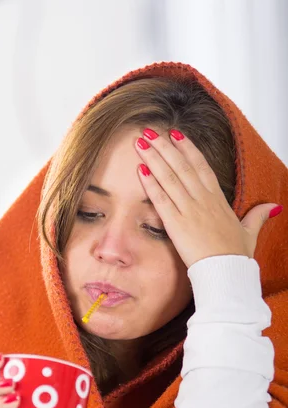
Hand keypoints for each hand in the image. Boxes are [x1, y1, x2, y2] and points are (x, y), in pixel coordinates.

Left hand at [135, 128, 279, 268]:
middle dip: (164, 147)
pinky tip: (141, 170)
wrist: (226, 271)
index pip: (201, 167)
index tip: (175, 134)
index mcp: (217, 199)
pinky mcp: (176, 224)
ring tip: (140, 142)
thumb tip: (273, 207)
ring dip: (154, 158)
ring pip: (170, 178)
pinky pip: (161, 200)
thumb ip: (258, 216)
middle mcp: (202, 200)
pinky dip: (151, 184)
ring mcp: (189, 210)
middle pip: (182, 166)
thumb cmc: (235, 255)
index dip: (187, 149)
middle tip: (149, 131)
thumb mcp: (250, 232)